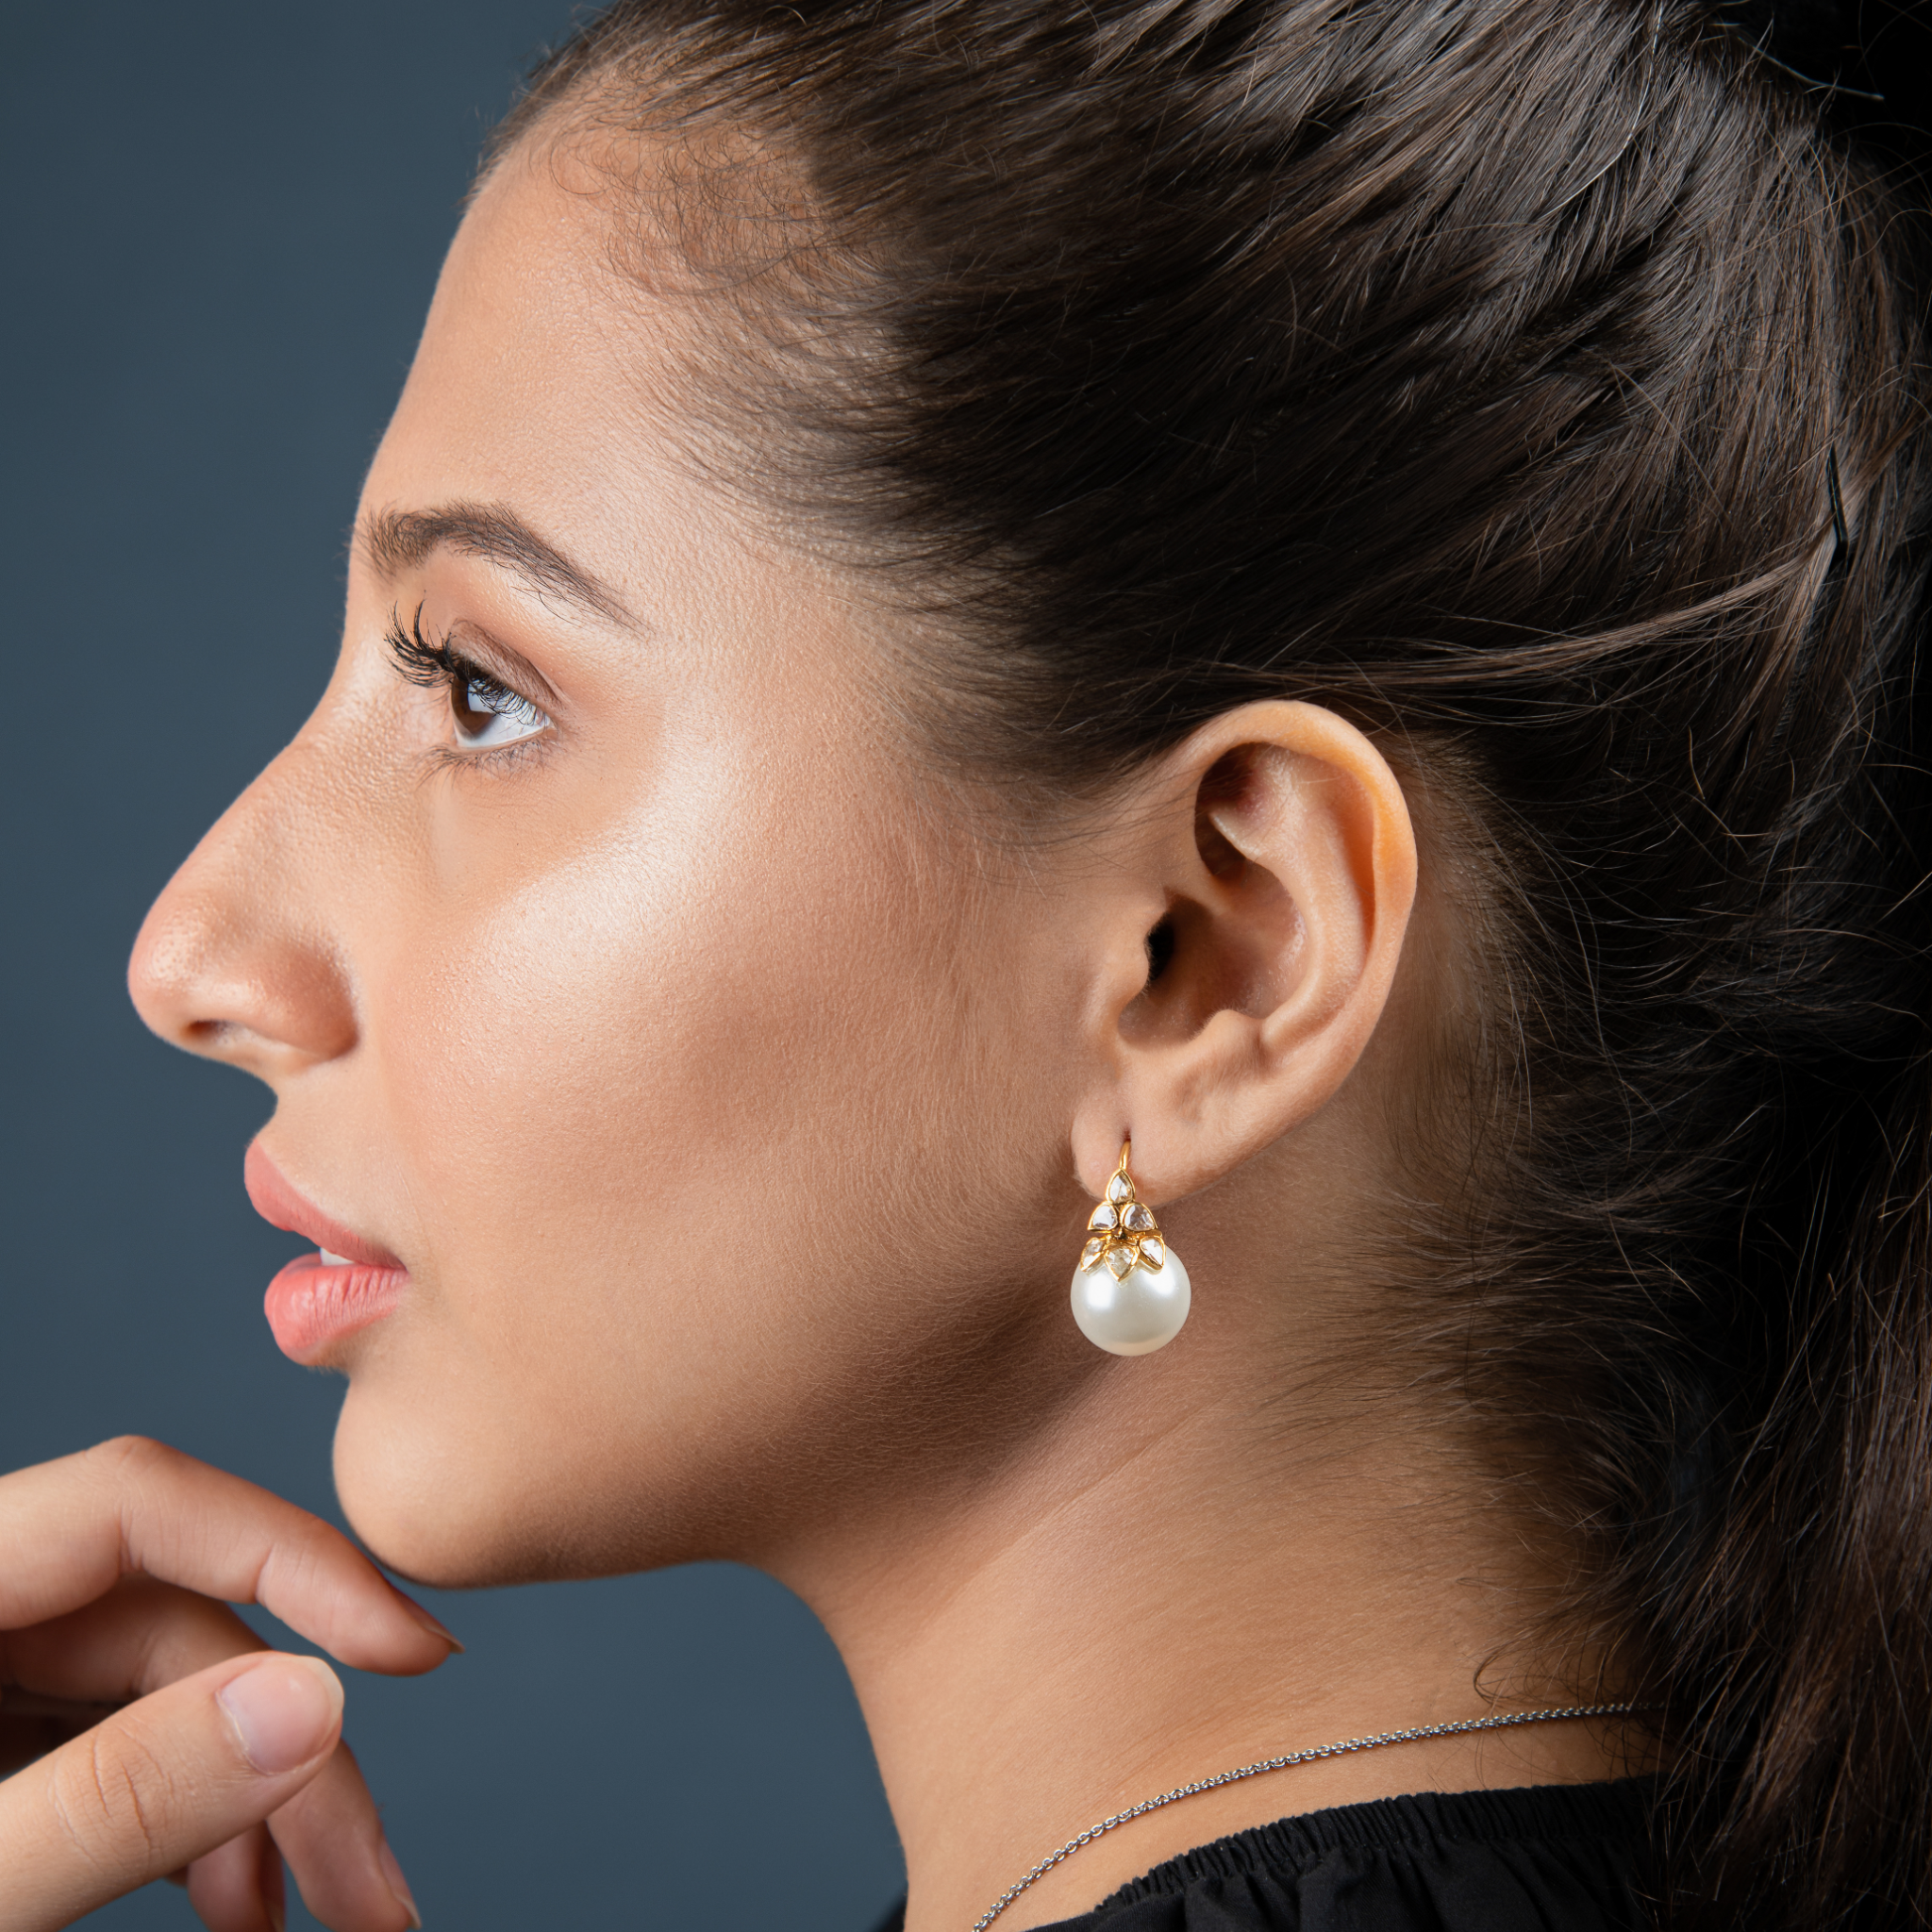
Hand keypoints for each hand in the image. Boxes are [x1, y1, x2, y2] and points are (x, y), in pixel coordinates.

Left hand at [0, 1437, 458, 1931]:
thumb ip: (115, 1795)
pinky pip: (116, 1746)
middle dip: (289, 1757)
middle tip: (370, 1884)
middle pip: (170, 1627)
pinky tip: (233, 1893)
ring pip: (160, 1694)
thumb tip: (313, 1702)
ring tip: (312, 1912)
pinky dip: (191, 1822)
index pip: (138, 1500)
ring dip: (257, 1805)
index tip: (412, 1651)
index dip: (293, 1557)